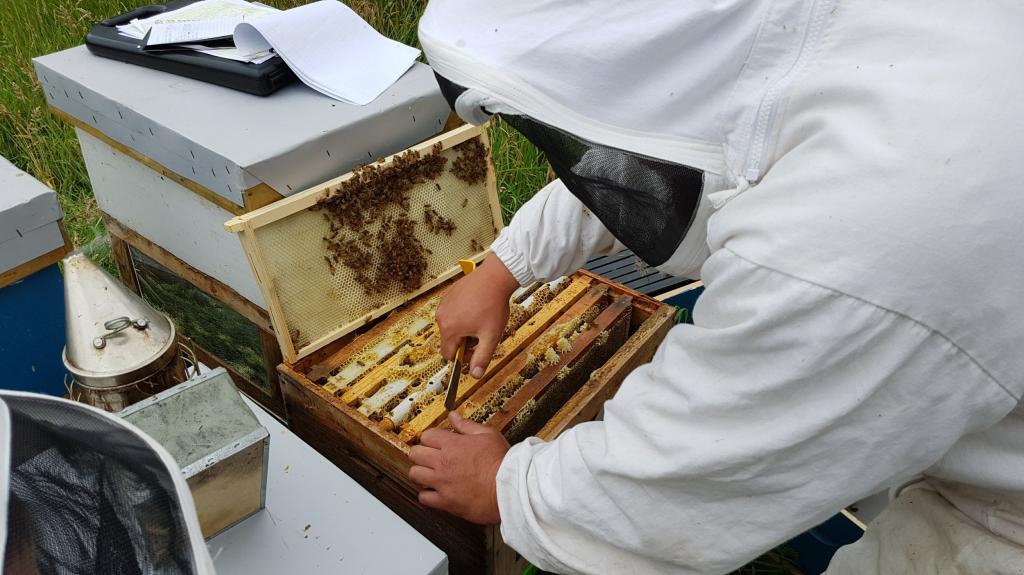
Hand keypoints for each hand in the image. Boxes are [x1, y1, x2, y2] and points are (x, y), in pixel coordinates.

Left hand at [409, 412, 509, 524]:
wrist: (510, 488)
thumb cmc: (502, 462)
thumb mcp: (488, 435)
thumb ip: (467, 425)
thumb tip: (453, 416)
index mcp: (452, 445)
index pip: (426, 435)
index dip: (430, 438)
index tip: (435, 442)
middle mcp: (443, 463)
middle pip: (415, 453)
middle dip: (421, 453)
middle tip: (429, 456)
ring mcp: (442, 483)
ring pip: (414, 474)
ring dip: (420, 472)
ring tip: (429, 474)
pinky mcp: (445, 502)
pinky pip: (424, 498)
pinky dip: (426, 495)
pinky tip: (434, 491)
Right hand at [436, 253, 518, 377]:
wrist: (495, 277)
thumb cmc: (493, 305)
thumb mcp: (490, 336)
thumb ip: (482, 357)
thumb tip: (475, 375)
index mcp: (449, 329)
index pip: (448, 355)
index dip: (462, 356)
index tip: (475, 350)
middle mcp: (442, 316)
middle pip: (449, 340)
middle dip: (465, 341)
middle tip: (481, 333)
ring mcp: (444, 304)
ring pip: (451, 326)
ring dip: (464, 328)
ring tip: (480, 318)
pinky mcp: (448, 294)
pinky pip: (452, 312)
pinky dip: (462, 314)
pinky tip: (476, 308)